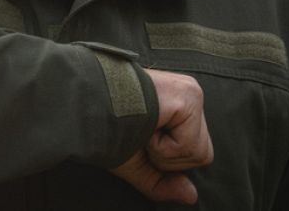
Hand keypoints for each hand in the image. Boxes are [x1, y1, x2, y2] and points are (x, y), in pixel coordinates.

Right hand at [110, 69, 212, 203]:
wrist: (87, 107)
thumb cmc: (107, 128)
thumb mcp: (137, 161)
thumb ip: (164, 181)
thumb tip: (192, 196)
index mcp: (181, 103)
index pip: (195, 150)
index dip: (166, 159)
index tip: (142, 139)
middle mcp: (191, 92)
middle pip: (201, 153)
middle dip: (168, 158)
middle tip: (142, 135)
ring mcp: (192, 92)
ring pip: (198, 152)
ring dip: (164, 153)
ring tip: (142, 129)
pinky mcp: (188, 97)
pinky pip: (188, 145)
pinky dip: (162, 147)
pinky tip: (146, 125)